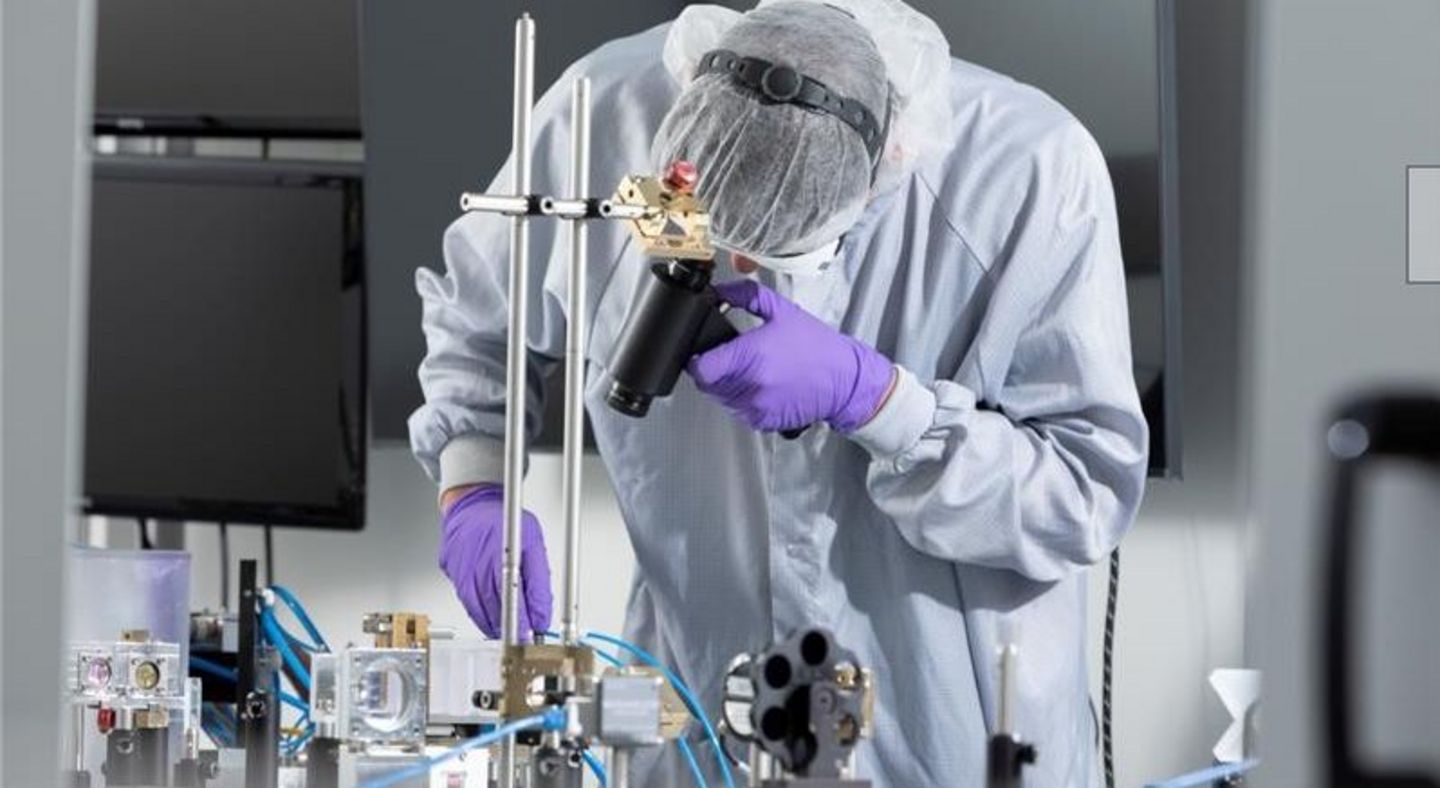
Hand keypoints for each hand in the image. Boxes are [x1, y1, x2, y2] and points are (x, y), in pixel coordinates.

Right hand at [438, 484, 551, 639]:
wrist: (469, 505)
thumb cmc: (501, 519)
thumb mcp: (533, 542)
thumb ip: (539, 581)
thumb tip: (541, 614)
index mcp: (500, 555)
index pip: (513, 600)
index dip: (523, 622)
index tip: (531, 633)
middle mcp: (477, 565)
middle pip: (494, 609)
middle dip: (510, 627)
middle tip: (523, 637)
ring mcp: (461, 571)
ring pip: (479, 611)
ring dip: (495, 624)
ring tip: (509, 630)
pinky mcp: (452, 576)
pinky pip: (467, 603)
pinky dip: (481, 614)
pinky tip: (491, 617)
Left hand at [687, 280, 895, 432]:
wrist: (844, 379)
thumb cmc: (816, 346)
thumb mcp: (782, 310)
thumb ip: (746, 295)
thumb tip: (718, 291)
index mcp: (750, 356)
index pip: (701, 368)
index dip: (698, 360)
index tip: (704, 352)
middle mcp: (751, 385)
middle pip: (708, 384)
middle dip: (714, 370)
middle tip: (732, 358)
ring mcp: (756, 407)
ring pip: (721, 399)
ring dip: (727, 386)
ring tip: (751, 371)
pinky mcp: (763, 422)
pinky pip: (739, 412)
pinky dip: (743, 401)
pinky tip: (762, 386)